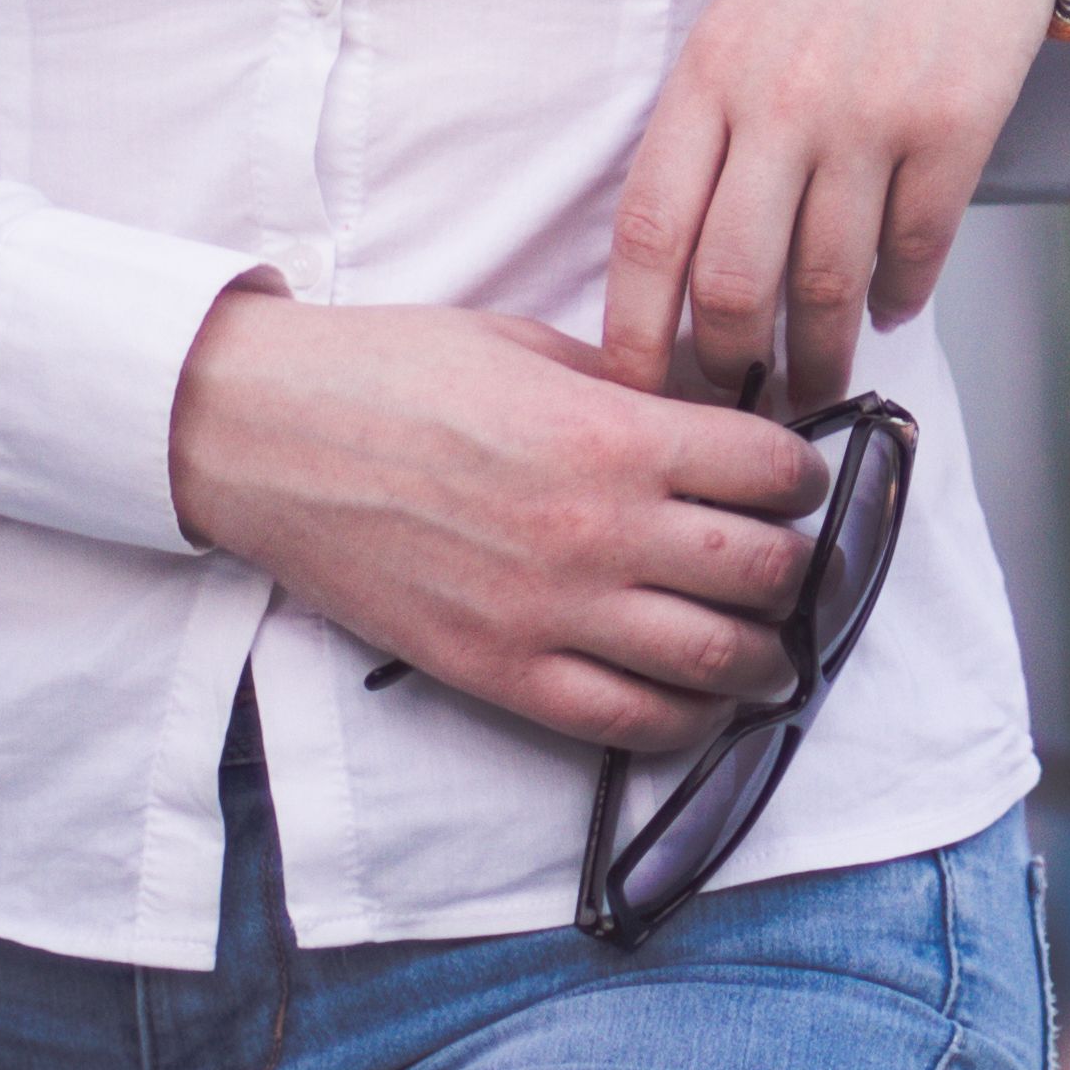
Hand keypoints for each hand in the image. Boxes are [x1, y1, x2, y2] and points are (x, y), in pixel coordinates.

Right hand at [166, 285, 825, 752]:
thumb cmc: (393, 374)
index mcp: (612, 434)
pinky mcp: (498, 672)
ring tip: (770, 644)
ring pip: (714, 660)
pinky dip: (684, 716)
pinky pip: (626, 720)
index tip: (798, 479)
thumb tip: (714, 422)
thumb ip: (632, 393)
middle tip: (792, 561)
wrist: (266, 436)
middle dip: (797, 567)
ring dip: (763, 656)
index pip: (772, 471)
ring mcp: (548, 612)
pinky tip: (698, 696)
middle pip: (763, 571)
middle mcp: (595, 530)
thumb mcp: (533, 348)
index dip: (804, 475)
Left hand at [602, 0, 1069, 413]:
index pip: (648, 231)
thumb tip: (694, 262)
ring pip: (827, 284)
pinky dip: (897, 296)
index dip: (634, 331)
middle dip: (730, 366)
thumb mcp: (740, 23)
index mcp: (709, 75)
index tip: (634, 389)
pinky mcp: (953, 126)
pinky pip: (914, 249)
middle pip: (733, 281)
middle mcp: (781, 102)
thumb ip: (713, 128)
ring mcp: (870, 117)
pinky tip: (887, 308)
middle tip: (738, 403)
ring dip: (821, 353)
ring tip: (818, 381)